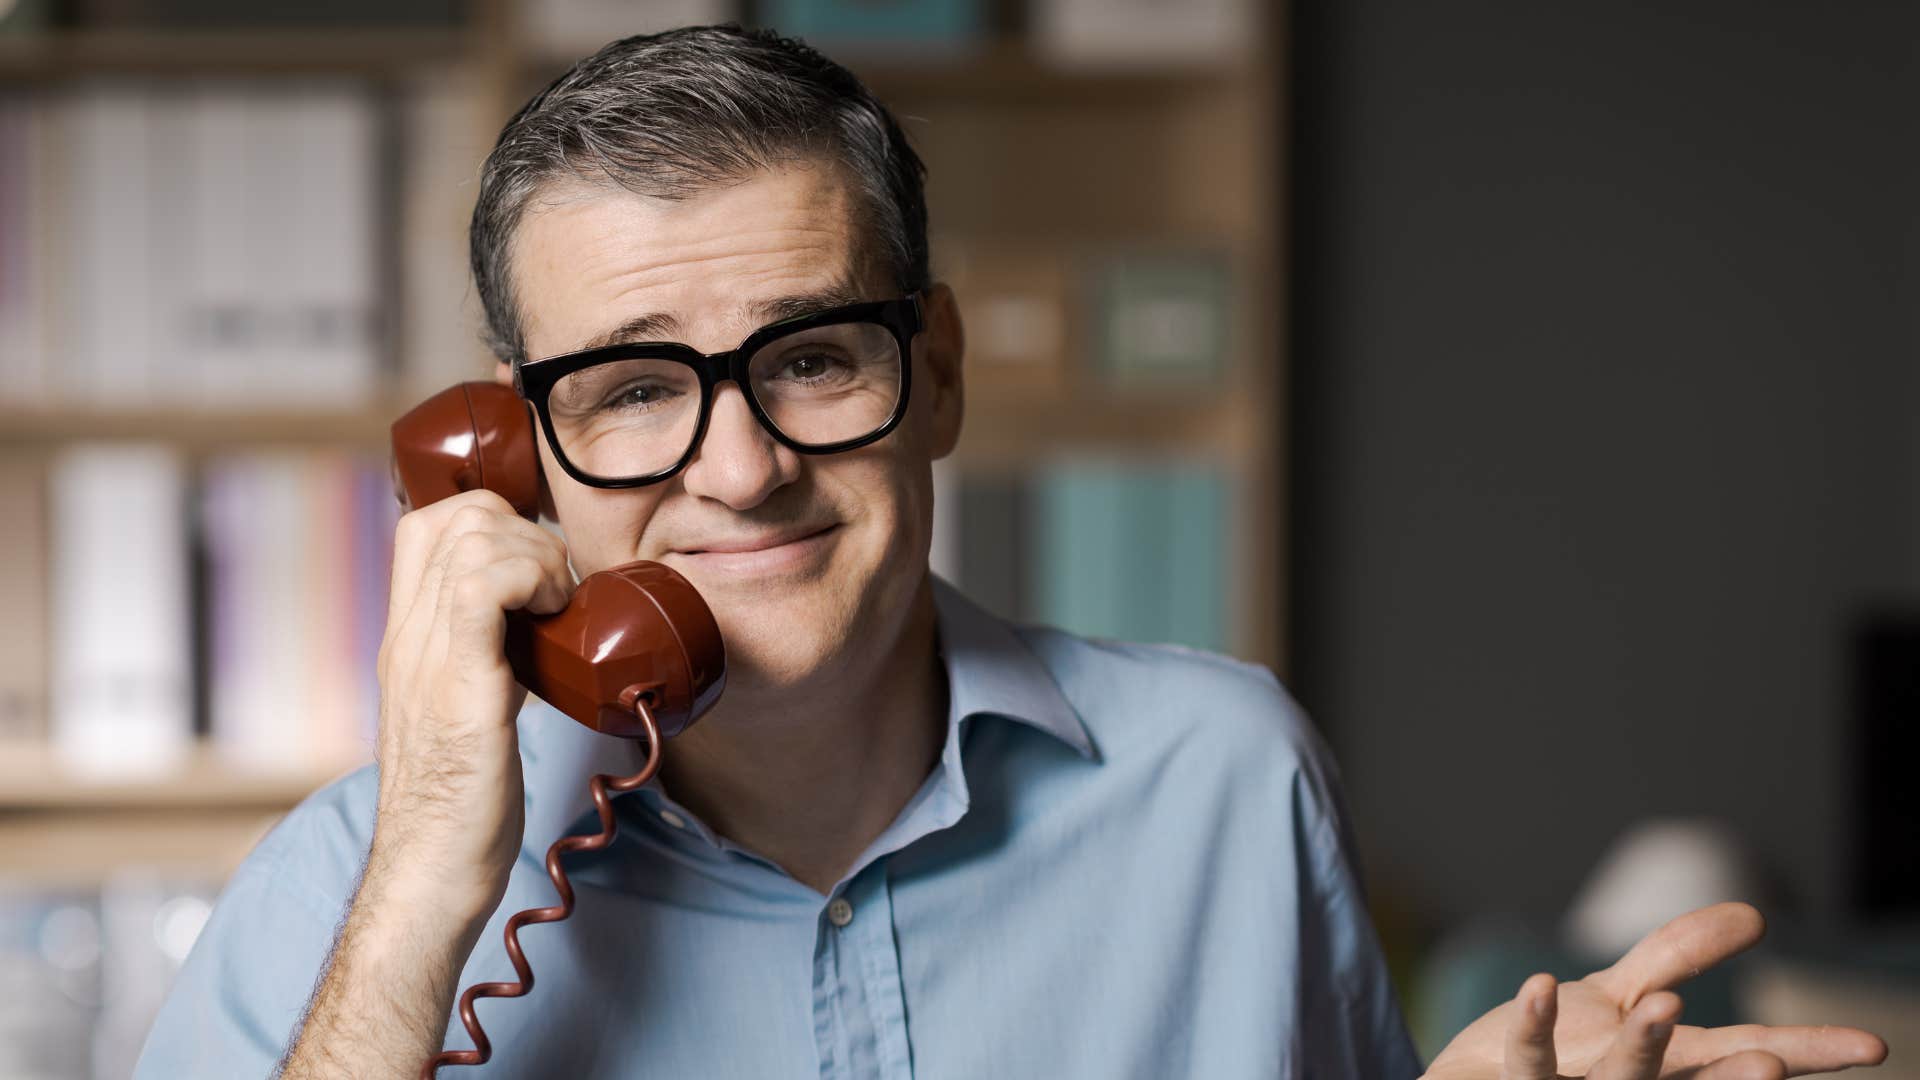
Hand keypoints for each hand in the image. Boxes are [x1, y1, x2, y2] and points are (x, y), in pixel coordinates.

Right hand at [370, 489, 574, 925]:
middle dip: (527, 531)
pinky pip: (480, 589)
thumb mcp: (467, 708)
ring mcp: (426, 659)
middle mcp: (407, 638)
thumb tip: (536, 627)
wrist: (432, 872)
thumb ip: (486, 659)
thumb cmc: (461, 804)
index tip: (540, 568)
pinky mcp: (458, 688)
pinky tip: (554, 618)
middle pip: (455, 517)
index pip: (427, 524)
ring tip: (559, 608)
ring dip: (537, 555)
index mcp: (407, 639)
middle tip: (558, 591)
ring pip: (471, 537)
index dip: (495, 519)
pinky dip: (530, 580)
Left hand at [1422, 903, 1886, 1079]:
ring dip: (1642, 1047)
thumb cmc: (1564, 1050)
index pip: (1743, 1054)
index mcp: (1670, 1067)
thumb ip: (1677, 954)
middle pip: (1693, 1079)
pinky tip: (1541, 987)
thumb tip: (1755, 914)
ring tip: (1665, 1007)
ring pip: (1619, 1078)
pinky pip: (1530, 1056)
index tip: (1874, 1047)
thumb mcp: (1621, 993)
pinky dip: (1536, 1024)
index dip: (1805, 1051)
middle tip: (1772, 1063)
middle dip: (1735, 1076)